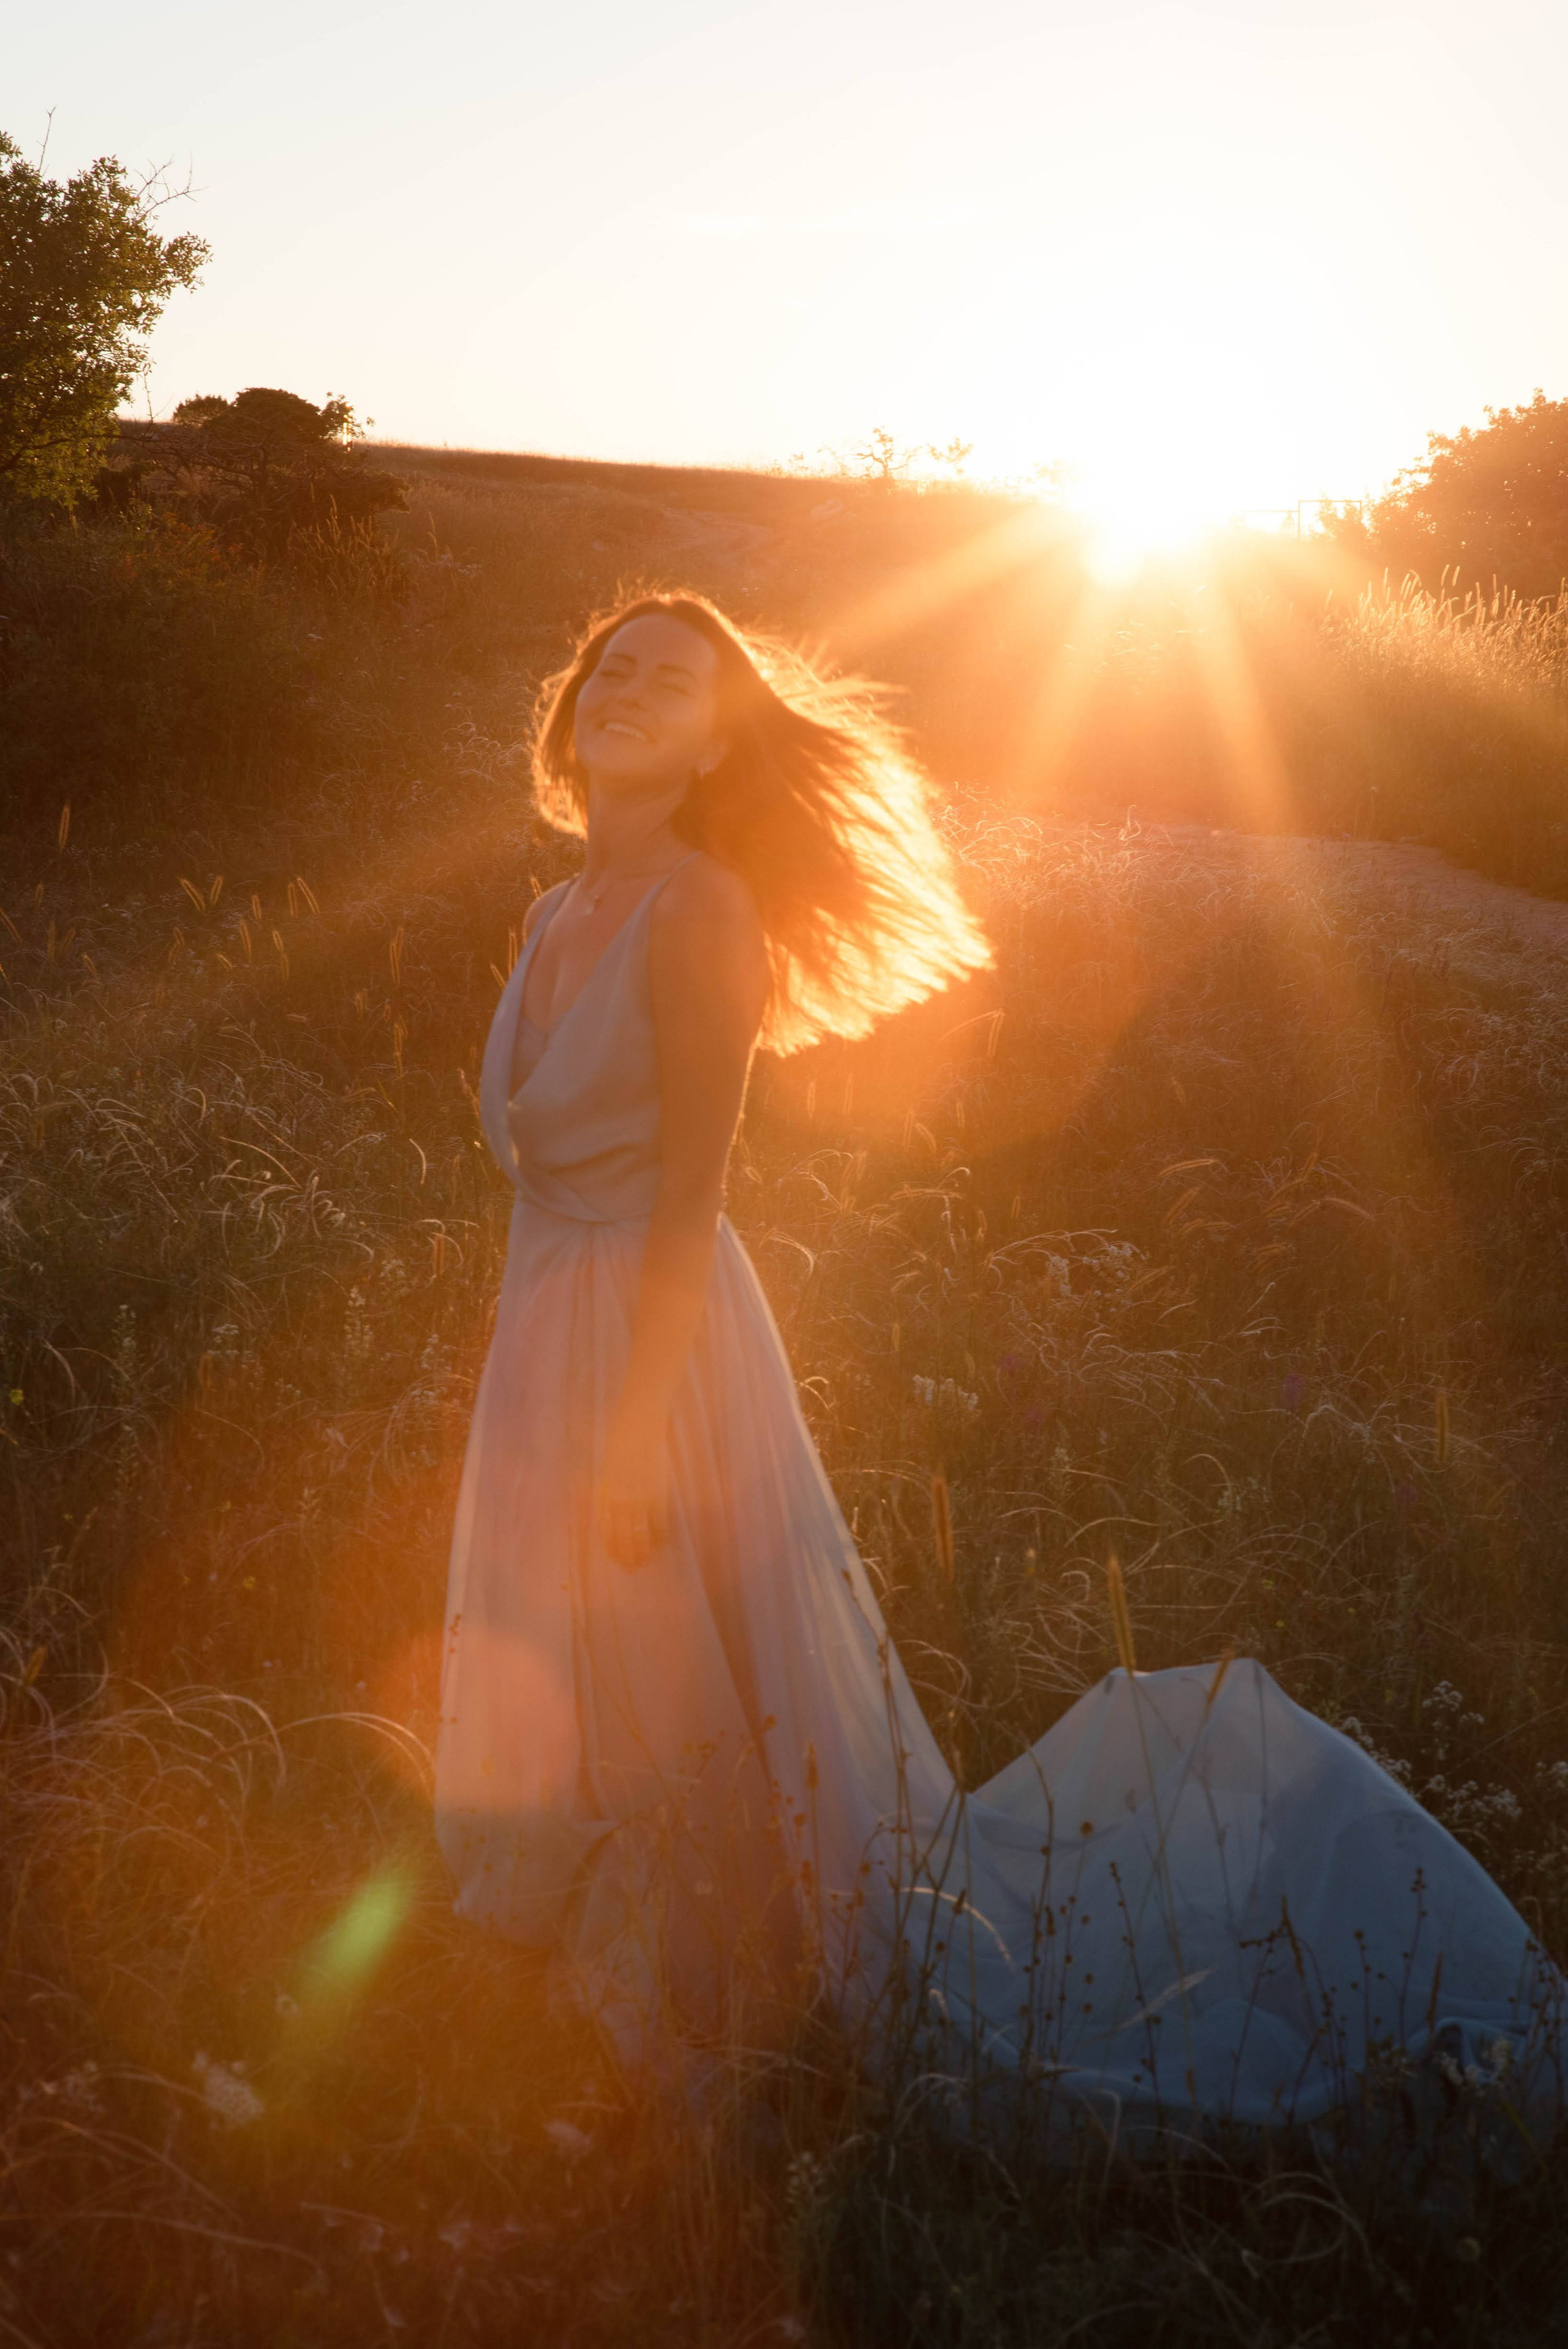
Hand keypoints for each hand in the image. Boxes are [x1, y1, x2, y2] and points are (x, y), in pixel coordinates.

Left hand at [596, 1406, 670, 1571]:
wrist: (639, 1422)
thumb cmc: (623, 1441)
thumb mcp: (609, 1467)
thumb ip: (610, 1490)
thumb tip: (614, 1514)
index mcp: (604, 1491)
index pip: (605, 1528)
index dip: (611, 1546)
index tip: (616, 1559)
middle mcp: (618, 1498)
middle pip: (622, 1536)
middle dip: (626, 1555)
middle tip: (631, 1568)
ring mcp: (638, 1496)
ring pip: (639, 1534)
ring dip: (642, 1551)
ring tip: (645, 1562)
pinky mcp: (657, 1491)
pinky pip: (658, 1522)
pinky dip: (659, 1536)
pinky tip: (660, 1543)